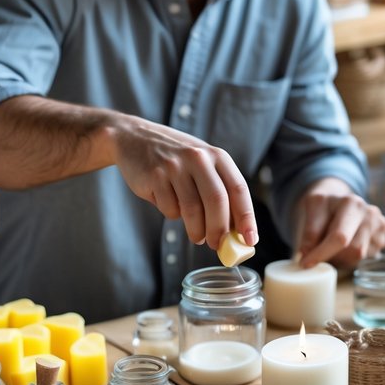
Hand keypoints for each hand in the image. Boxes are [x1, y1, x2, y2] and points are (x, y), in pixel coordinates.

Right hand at [110, 114, 257, 250]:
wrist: (134, 138)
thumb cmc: (177, 160)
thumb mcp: (202, 165)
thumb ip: (219, 191)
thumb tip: (235, 232)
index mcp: (217, 156)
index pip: (238, 189)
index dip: (246, 217)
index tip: (250, 240)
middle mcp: (198, 158)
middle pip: (217, 201)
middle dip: (219, 230)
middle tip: (218, 246)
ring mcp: (175, 166)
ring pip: (192, 209)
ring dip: (196, 230)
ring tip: (197, 236)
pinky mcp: (155, 176)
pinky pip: (169, 208)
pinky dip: (172, 215)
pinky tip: (169, 205)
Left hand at [295, 177, 384, 267]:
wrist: (340, 200)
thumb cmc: (325, 206)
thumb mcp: (312, 208)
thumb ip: (310, 230)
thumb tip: (308, 252)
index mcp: (352, 203)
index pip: (339, 237)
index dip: (321, 253)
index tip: (305, 264)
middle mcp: (371, 214)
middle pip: (353, 250)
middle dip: (333, 256)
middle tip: (319, 253)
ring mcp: (380, 227)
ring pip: (359, 257)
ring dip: (341, 258)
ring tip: (333, 246)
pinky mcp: (383, 238)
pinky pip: (366, 259)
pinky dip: (351, 258)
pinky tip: (345, 245)